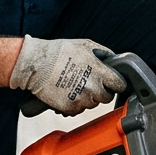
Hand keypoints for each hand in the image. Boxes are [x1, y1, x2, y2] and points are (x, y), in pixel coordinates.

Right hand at [9, 35, 126, 115]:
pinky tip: (66, 92)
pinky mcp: (70, 108)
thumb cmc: (59, 52)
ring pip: (92, 104)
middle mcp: (93, 87)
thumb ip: (103, 54)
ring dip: (87, 98)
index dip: (116, 84)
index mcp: (99, 71)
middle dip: (101, 91)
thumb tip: (114, 61)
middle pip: (106, 97)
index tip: (113, 83)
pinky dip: (74, 103)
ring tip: (74, 85)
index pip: (120, 85)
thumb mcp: (85, 45)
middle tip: (89, 83)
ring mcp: (82, 99)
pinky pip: (78, 109)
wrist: (35, 64)